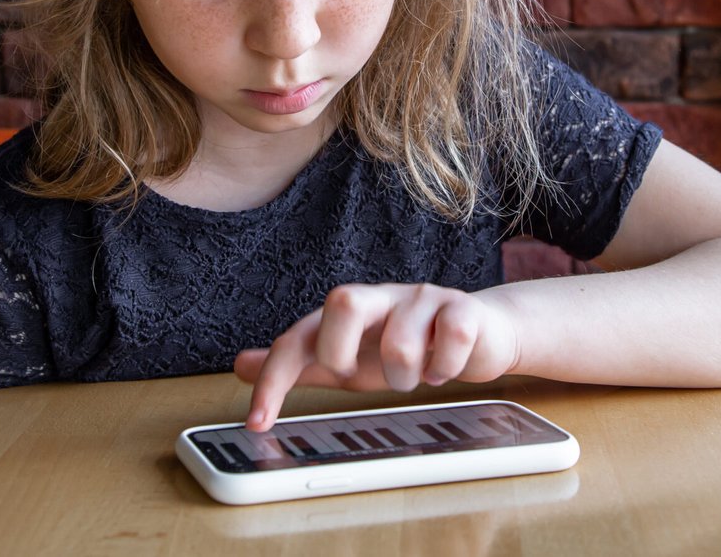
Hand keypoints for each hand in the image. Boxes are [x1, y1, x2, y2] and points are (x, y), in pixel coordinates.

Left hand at [233, 283, 520, 430]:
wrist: (479, 331)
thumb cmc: (408, 344)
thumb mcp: (347, 359)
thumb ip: (300, 362)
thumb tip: (241, 365)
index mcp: (347, 314)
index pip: (298, 338)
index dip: (274, 379)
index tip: (258, 422)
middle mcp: (381, 299)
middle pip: (342, 300)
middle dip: (341, 352)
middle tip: (358, 374)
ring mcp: (422, 300)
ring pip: (401, 340)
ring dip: (406, 376)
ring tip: (416, 375)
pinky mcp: (463, 309)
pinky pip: (451, 338)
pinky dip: (446, 367)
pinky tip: (445, 367)